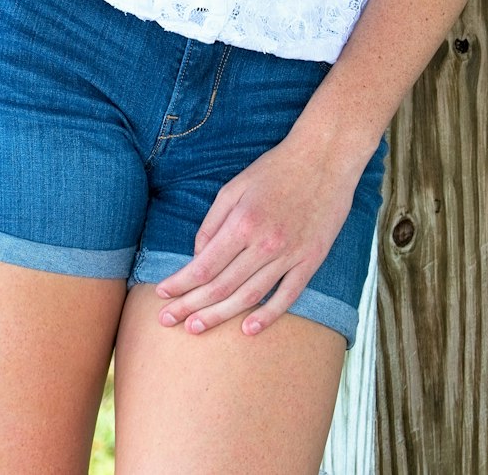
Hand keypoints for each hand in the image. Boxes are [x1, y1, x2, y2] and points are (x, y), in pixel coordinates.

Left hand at [154, 135, 359, 336]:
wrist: (325, 157)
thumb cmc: (275, 168)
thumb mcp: (235, 186)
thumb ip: (212, 222)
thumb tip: (197, 256)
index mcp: (243, 223)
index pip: (204, 266)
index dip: (181, 284)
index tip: (162, 295)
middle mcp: (265, 244)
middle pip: (221, 286)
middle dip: (190, 306)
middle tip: (168, 321)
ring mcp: (290, 255)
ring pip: (249, 296)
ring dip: (220, 316)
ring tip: (195, 328)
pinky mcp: (311, 260)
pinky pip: (287, 296)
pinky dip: (267, 316)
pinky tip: (247, 329)